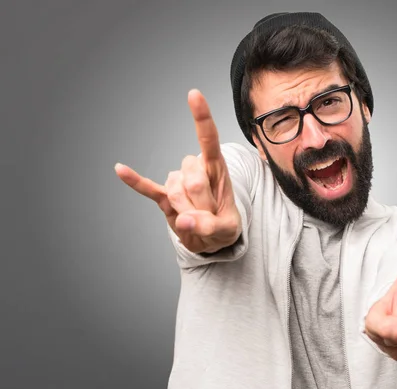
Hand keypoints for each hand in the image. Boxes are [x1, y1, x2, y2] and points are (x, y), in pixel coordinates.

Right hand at [115, 89, 241, 253]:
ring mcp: (178, 182)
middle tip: (211, 216)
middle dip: (202, 204)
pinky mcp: (164, 197)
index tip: (193, 94)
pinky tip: (120, 170)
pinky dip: (135, 181)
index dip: (201, 118)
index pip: (209, 139)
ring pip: (176, 192)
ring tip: (198, 218)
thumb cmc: (224, 226)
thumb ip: (210, 226)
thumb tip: (184, 221)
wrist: (211, 239)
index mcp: (217, 169)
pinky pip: (148, 188)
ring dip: (187, 211)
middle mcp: (195, 170)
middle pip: (193, 179)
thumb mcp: (228, 230)